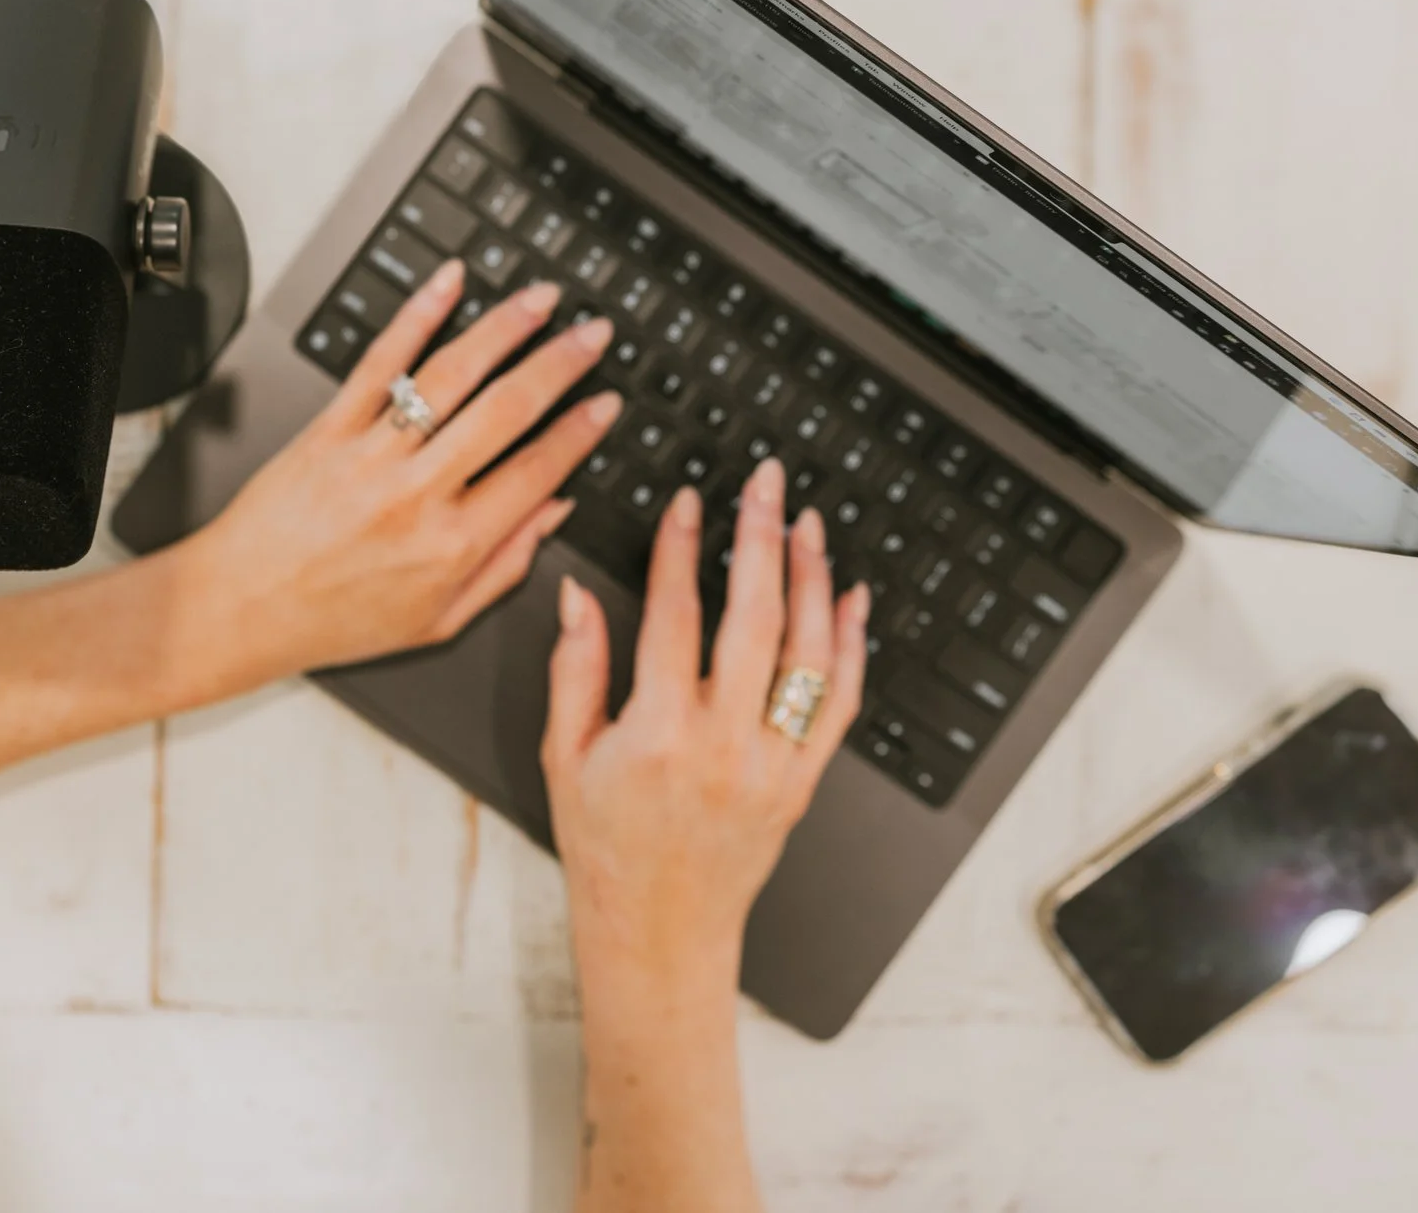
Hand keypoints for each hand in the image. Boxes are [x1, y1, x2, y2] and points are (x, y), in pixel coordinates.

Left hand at [178, 257, 620, 697]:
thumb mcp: (438, 620)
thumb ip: (506, 565)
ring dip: (505, 327)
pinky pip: (380, 361)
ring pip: (451, 375)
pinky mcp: (329, 428)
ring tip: (541, 300)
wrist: (240, 608)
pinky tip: (449, 283)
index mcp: (452, 545)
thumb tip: (555, 510)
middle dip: (561, 364)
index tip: (607, 404)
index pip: (538, 470)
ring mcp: (371, 455)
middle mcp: (416, 494)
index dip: (581, 432)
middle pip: (506, 410)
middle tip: (592, 334)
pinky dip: (417, 315)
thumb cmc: (334, 620)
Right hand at [541, 458, 869, 998]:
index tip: (687, 501)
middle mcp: (721, 746)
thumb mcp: (564, 757)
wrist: (658, 932)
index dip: (679, 549)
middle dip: (761, 538)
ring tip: (808, 524)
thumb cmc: (606, 848)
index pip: (672, 617)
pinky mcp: (802, 782)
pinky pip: (841, 704)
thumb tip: (578, 596)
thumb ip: (575, 670)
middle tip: (766, 486)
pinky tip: (851, 600)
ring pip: (808, 654)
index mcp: (655, 734)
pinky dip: (854, 647)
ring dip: (813, 579)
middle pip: (753, 619)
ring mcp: (771, 765)